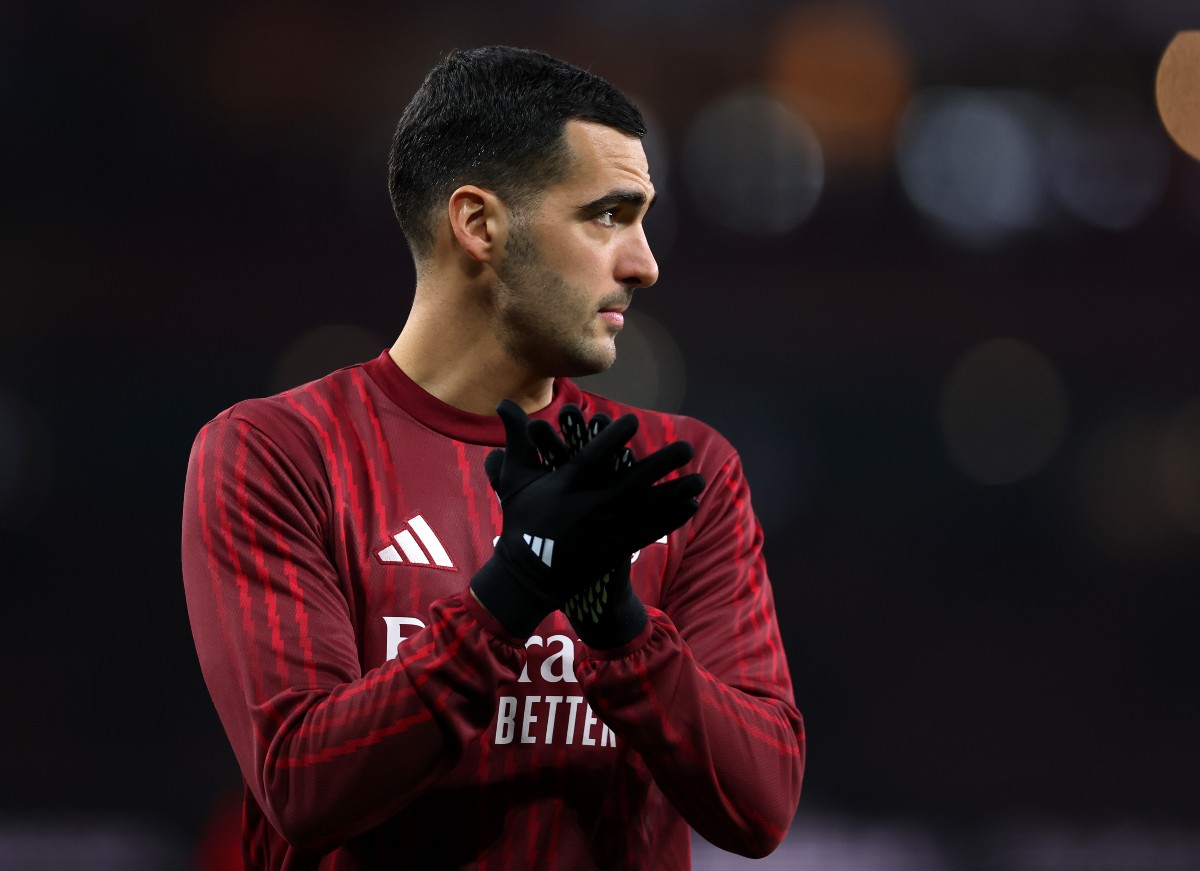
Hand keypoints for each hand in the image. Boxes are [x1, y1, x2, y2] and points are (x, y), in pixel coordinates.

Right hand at [469, 400, 702, 637]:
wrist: (527, 577)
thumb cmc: (520, 523)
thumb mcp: (515, 481)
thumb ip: (517, 440)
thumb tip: (503, 403)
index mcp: (564, 489)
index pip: (590, 460)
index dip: (611, 440)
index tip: (632, 422)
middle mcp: (587, 509)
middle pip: (631, 483)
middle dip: (661, 465)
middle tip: (686, 448)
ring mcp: (603, 532)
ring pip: (647, 509)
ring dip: (675, 494)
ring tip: (700, 480)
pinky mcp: (614, 550)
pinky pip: (648, 532)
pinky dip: (669, 519)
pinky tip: (690, 507)